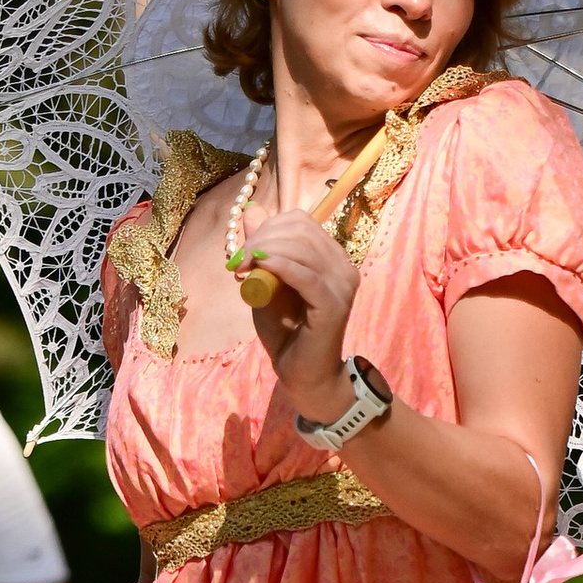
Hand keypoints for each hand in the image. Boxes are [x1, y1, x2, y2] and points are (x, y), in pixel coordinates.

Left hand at [232, 212, 360, 418]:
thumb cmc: (285, 330)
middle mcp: (343, 266)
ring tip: (243, 269)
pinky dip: (280, 266)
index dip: (269, 227)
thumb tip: (253, 209)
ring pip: (302, 249)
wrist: (300, 373)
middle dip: (263, 239)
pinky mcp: (333, 304)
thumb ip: (263, 247)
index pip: (302, 222)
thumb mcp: (267, 281)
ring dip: (266, 252)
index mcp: (331, 258)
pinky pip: (306, 275)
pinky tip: (261, 269)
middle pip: (301, 230)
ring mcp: (342, 285)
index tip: (244, 251)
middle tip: (239, 261)